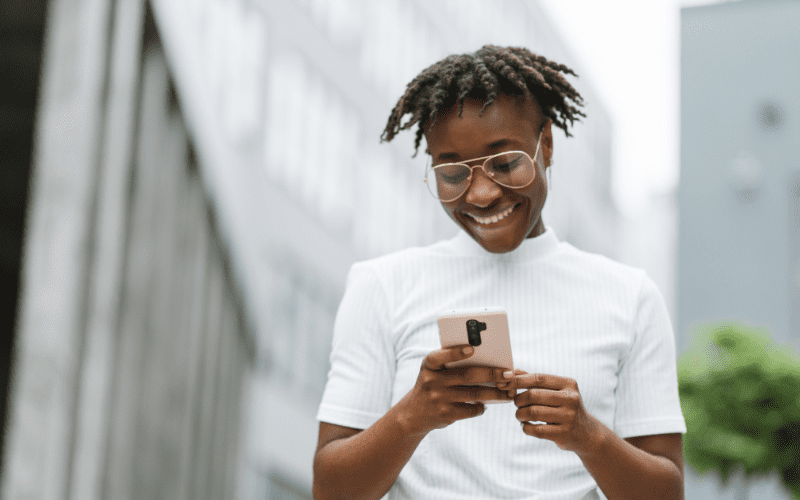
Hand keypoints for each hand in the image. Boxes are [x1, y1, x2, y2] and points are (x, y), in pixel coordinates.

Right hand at [398, 345, 514, 435]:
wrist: (414, 413)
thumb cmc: (432, 385)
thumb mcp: (433, 371)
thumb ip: (451, 363)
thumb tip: (486, 362)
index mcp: (429, 365)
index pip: (441, 356)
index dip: (456, 352)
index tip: (472, 348)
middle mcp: (431, 381)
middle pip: (467, 375)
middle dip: (491, 374)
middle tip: (509, 374)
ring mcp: (438, 399)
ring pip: (474, 394)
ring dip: (495, 393)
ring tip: (508, 392)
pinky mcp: (446, 414)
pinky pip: (471, 410)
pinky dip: (481, 407)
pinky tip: (485, 404)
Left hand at [510, 370, 603, 453]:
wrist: (586, 433)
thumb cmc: (564, 407)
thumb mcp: (556, 391)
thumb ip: (535, 381)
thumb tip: (513, 372)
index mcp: (568, 384)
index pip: (538, 378)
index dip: (519, 380)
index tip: (505, 384)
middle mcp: (571, 399)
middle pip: (533, 395)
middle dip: (518, 399)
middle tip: (516, 403)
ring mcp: (569, 417)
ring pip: (533, 412)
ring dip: (520, 414)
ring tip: (519, 415)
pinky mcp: (564, 434)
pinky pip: (536, 430)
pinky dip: (525, 427)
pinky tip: (526, 426)